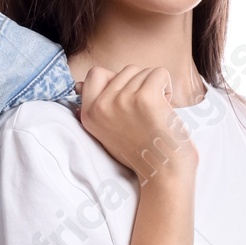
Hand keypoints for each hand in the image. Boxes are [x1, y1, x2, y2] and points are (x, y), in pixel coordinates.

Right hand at [77, 63, 196, 184]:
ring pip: (143, 71)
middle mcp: (101, 106)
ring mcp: (122, 101)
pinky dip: (168, 88)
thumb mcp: (106, 131)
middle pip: (125, 70)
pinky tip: (166, 109)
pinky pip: (160, 73)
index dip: (116, 80)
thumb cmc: (141, 152)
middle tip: (146, 114)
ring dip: (156, 88)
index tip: (128, 101)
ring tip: (155, 114)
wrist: (163, 174)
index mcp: (89, 114)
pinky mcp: (145, 98)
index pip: (95, 74)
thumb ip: (96, 107)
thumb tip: (77, 84)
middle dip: (141, 86)